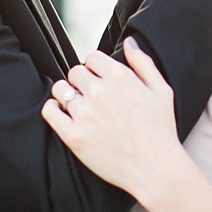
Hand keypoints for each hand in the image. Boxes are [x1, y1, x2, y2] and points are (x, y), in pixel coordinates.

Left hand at [42, 40, 185, 202]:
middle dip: (81, 81)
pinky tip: (62, 114)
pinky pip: (50, 111)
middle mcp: (100, 92)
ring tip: (78, 107)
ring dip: (67, 94)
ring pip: (60, 89)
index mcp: (121, 78)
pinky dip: (52, 108)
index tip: (99, 79)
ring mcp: (85, 114)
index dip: (95, 68)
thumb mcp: (162, 91)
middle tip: (90, 97)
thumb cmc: (161, 131)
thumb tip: (128, 42)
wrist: (156, 170)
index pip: (92, 57)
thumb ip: (143, 63)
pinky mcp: (74, 136)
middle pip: (75, 72)